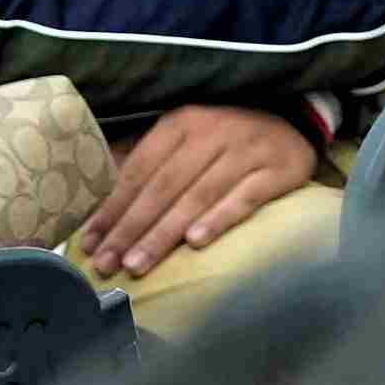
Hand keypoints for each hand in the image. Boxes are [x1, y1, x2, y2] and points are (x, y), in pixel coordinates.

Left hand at [77, 103, 323, 280]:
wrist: (294, 120)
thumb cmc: (225, 137)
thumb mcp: (185, 136)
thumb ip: (145, 161)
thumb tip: (92, 195)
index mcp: (182, 122)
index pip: (139, 169)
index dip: (113, 207)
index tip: (90, 243)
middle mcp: (213, 131)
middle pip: (164, 186)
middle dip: (131, 228)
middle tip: (107, 264)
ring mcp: (247, 149)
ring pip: (198, 196)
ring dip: (164, 233)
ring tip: (138, 264)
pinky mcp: (279, 168)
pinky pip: (245, 197)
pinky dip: (219, 219)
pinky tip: (196, 243)